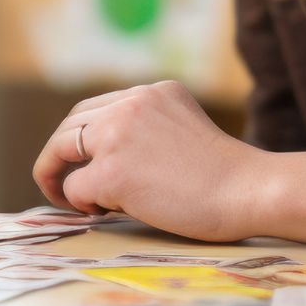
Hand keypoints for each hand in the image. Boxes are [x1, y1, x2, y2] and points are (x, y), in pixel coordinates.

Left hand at [32, 80, 283, 242]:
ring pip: (61, 151)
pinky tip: (101, 212)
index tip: (79, 161)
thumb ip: (149, 129)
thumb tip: (105, 158)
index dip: (80, 137)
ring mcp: (117, 136)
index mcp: (151, 93)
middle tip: (59, 185)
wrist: (249, 191)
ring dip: (61, 179)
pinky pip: (75, 188)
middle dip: (57, 156)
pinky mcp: (111, 171)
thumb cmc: (226, 175)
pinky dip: (81, 204)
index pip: (95, 108)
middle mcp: (130, 104)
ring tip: (75, 202)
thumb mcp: (184, 128)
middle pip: (70, 125)